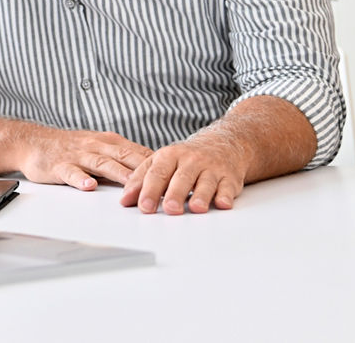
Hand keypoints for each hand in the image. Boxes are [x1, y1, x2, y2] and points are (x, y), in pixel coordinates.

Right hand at [17, 128, 152, 190]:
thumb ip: (122, 159)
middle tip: (164, 186)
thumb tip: (154, 172)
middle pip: (126, 157)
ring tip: (133, 187)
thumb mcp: (99, 148)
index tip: (177, 178)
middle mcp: (96, 146)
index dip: (159, 165)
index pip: (139, 153)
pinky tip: (88, 186)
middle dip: (146, 171)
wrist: (32, 141)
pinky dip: (80, 178)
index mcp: (109, 142)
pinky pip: (71, 172)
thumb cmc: (69, 148)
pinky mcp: (59, 165)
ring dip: (119, 175)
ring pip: (102, 164)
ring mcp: (78, 155)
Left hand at [120, 135, 245, 214]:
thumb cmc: (184, 159)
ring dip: (201, 196)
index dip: (149, 190)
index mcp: (169, 156)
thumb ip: (141, 180)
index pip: (157, 173)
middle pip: (181, 178)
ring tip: (195, 208)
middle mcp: (190, 160)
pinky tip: (223, 204)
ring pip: (205, 182)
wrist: (220, 145)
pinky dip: (226, 196)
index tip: (144, 207)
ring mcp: (211, 168)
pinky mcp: (230, 178)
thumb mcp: (160, 162)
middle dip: (175, 194)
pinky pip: (228, 187)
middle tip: (169, 209)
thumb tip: (124, 201)